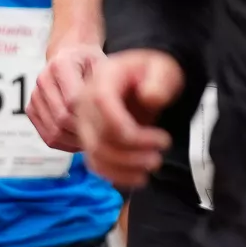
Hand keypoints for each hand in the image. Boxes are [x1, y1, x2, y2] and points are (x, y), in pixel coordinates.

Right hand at [32, 39, 102, 152]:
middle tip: (104, 136)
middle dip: (84, 131)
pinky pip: (48, 137)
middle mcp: (43, 79)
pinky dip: (66, 144)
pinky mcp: (32, 110)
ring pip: (54, 132)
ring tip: (94, 138)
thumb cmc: (90, 63)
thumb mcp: (104, 67)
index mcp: (60, 65)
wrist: (72, 56)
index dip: (91, 116)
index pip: (73, 101)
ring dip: (75, 141)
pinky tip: (81, 138)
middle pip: (62, 118)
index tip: (107, 122)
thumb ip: (104, 88)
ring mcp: (35, 96)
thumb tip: (107, 116)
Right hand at [76, 50, 183, 191]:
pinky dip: (115, 174)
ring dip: (126, 168)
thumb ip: (159, 81)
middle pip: (99, 138)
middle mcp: (84, 102)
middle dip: (133, 154)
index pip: (104, 109)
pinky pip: (94, 163)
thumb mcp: (163, 68)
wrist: (140, 78)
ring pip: (95, 155)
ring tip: (153, 164)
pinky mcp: (86, 139)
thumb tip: (149, 98)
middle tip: (160, 154)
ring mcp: (82, 122)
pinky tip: (138, 177)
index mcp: (101, 80)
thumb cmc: (152, 73)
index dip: (132, 132)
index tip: (163, 139)